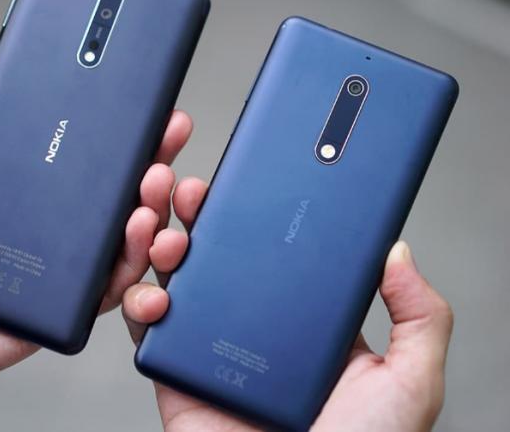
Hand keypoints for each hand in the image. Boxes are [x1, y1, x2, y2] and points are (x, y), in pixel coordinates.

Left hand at [0, 64, 191, 423]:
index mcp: (12, 194)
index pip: (74, 158)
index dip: (111, 134)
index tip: (137, 107)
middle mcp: (38, 230)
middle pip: (109, 196)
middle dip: (149, 163)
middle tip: (166, 135)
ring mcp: (49, 271)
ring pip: (121, 240)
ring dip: (151, 207)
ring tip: (154, 180)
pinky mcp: (52, 310)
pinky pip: (106, 288)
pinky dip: (132, 261)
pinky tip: (137, 230)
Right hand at [122, 178, 453, 431]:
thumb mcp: (408, 380)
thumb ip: (419, 316)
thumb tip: (397, 252)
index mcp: (298, 317)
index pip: (269, 247)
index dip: (249, 209)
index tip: (237, 177)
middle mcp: (251, 323)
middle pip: (213, 253)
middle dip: (191, 214)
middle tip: (185, 188)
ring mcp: (211, 344)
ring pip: (174, 279)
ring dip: (158, 242)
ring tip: (159, 224)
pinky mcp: (177, 371)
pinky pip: (148, 329)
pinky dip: (138, 303)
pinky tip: (152, 292)